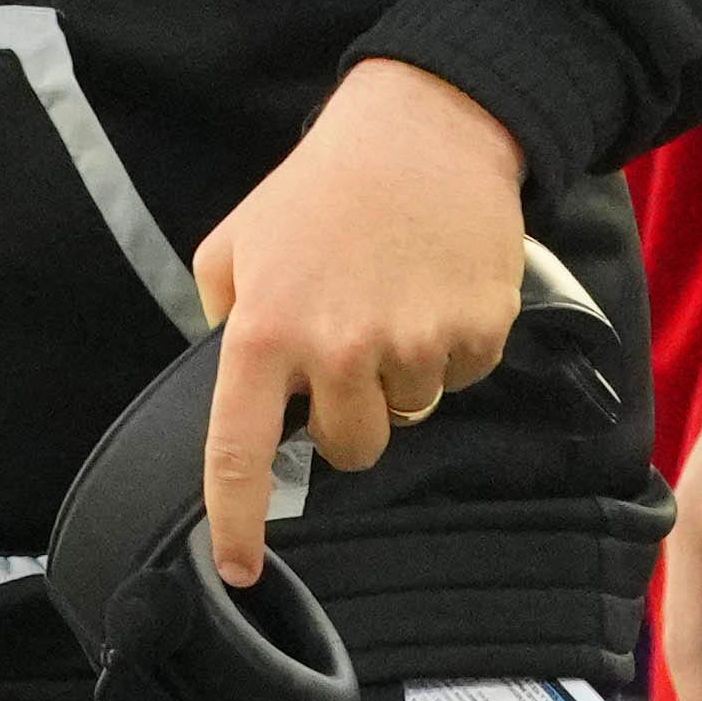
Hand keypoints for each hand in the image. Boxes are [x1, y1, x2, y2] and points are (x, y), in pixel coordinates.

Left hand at [190, 58, 524, 586]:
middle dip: (347, 413)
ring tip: (391, 294)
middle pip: (347, 448)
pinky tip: (433, 287)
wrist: (425, 130)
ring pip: (408, 413)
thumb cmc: (320, 188)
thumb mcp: (238, 240)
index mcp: (264, 328)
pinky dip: (449, 347)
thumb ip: (224, 318)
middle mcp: (338, 349)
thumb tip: (239, 389)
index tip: (239, 570)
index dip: (237, 523)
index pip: (238, 452)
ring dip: (400, 374)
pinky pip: (460, 379)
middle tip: (348, 343)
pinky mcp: (477, 335)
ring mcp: (414, 345)